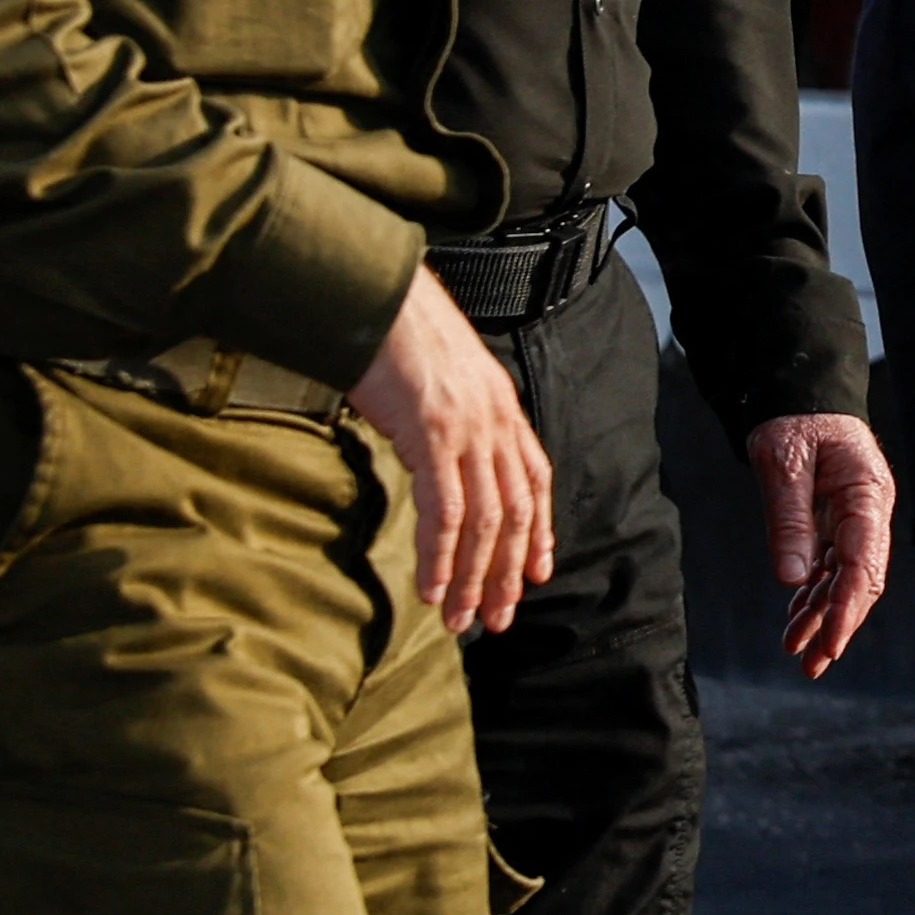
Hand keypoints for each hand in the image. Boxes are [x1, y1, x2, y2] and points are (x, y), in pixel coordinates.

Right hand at [349, 275, 557, 635]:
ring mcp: (467, 430)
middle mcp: (495, 421)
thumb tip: (438, 458)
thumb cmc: (397, 332)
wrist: (376, 293)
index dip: (539, 531)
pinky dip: (441, 558)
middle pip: (515, 513)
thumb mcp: (443, 377)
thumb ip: (453, 418)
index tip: (535, 574)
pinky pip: (444, 512)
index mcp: (503, 407)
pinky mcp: (432, 436)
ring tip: (462, 621)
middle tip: (497, 619)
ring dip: (474, 579)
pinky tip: (433, 590)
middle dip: (508, 572)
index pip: (535, 480)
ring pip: (484, 523)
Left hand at [749, 411, 895, 676]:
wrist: (799, 394)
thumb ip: (789, 519)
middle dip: (838, 625)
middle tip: (812, 664)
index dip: (846, 609)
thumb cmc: (794, 420)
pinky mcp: (839, 521)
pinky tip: (796, 620)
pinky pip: (830, 567)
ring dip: (822, 616)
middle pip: (861, 581)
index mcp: (867, 494)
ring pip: (845, 580)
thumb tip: (792, 580)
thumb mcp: (783, 463)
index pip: (863, 564)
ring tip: (795, 650)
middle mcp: (869, 511)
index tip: (829, 644)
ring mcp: (857, 518)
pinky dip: (813, 595)